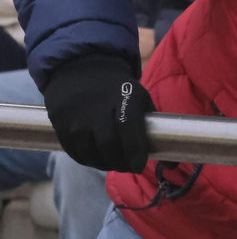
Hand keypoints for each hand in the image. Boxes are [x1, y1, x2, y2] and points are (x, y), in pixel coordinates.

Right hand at [41, 55, 152, 172]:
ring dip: (104, 165)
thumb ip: (154, 127)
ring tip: (114, 164)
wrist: (79, 71)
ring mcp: (76, 119)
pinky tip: (98, 159)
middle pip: (108, 145)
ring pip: (90, 152)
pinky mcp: (61, 127)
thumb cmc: (118, 89)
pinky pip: (75, 152)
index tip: (140, 166)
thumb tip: (173, 164)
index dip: (135, 152)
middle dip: (121, 163)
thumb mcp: (140, 98)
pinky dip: (88, 161)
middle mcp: (97, 109)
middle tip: (128, 167)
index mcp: (123, 98)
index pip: (129, 129)